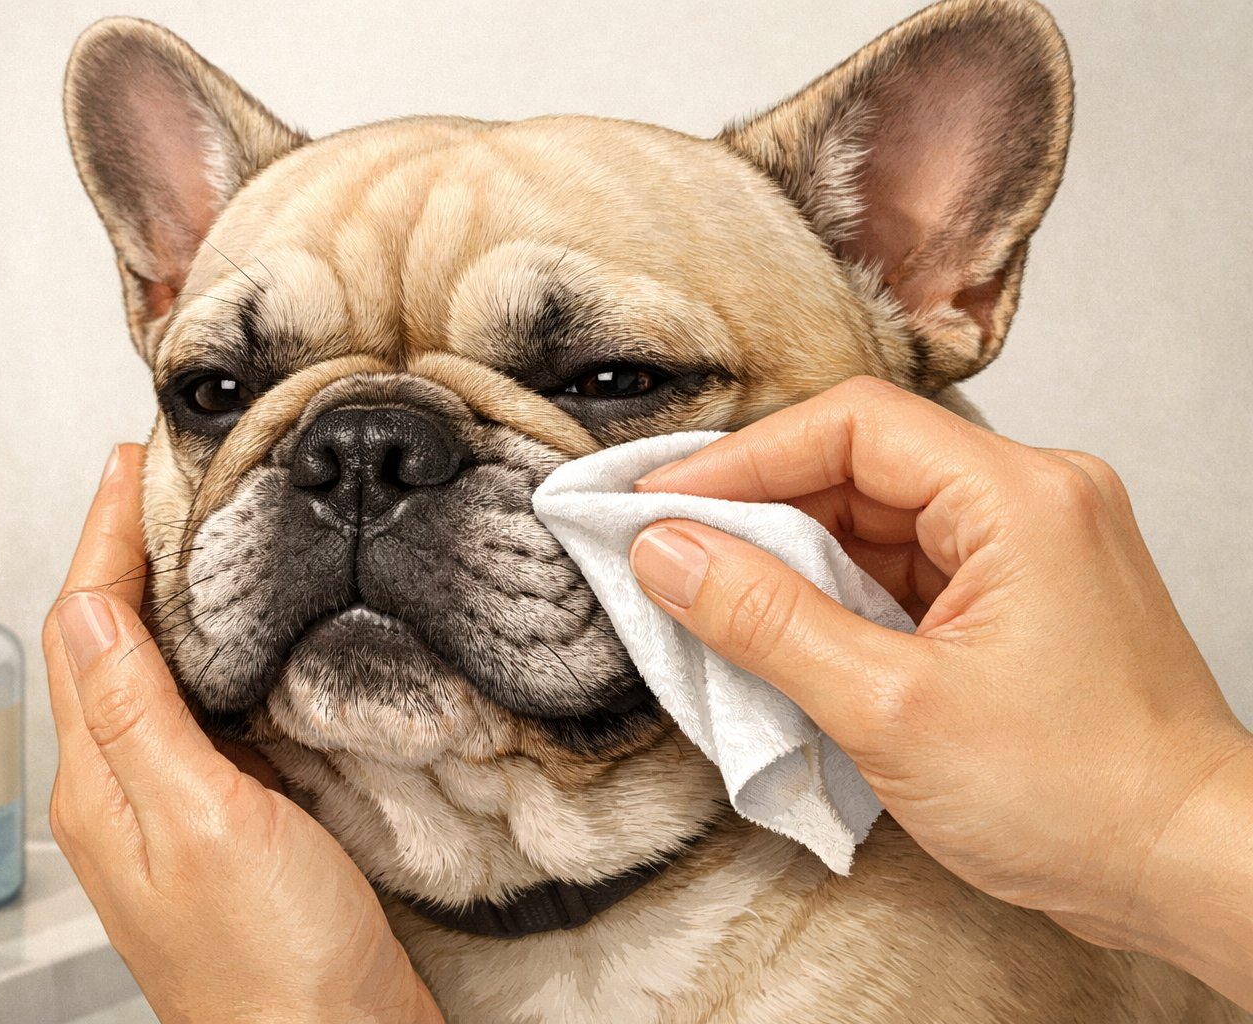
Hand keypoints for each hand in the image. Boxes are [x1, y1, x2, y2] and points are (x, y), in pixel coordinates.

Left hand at [44, 443, 441, 1023]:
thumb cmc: (274, 963)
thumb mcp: (205, 822)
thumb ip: (137, 716)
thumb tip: (88, 606)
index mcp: (101, 787)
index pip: (83, 627)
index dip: (103, 536)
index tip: (129, 461)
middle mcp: (124, 793)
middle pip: (104, 643)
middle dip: (124, 551)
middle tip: (162, 476)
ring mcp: (173, 809)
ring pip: (149, 673)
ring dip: (166, 594)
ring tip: (201, 527)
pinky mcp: (228, 822)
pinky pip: (199, 713)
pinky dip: (211, 651)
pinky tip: (247, 632)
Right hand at [627, 376, 1252, 1006]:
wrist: (1186, 870)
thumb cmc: (1079, 795)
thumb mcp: (889, 708)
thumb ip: (765, 621)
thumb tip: (666, 553)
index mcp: (1020, 496)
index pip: (851, 427)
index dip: (741, 457)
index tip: (658, 499)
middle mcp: (1032, 498)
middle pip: (860, 468)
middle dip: (757, 510)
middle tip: (666, 552)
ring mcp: (1028, 547)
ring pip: (876, 521)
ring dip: (793, 560)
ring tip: (713, 604)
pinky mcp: (1016, 597)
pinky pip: (904, 569)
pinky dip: (837, 597)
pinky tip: (783, 634)